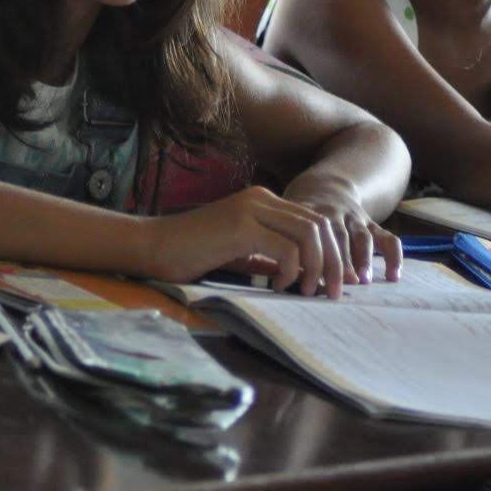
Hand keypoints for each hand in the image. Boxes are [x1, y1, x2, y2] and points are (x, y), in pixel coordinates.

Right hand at [141, 185, 359, 296]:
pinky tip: (278, 285)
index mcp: (263, 201)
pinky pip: (286, 248)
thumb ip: (268, 257)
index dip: (334, 252)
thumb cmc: (190, 254)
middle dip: (334, 261)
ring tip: (308, 291)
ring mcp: (251, 209)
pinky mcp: (241, 226)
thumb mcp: (239, 253)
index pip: (315, 221)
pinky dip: (291, 271)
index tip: (338, 281)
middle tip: (335, 292)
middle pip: (320, 225)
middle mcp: (261, 198)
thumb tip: (300, 274)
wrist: (152, 247)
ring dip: (318, 266)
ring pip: (310, 234)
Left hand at [282, 171, 402, 285]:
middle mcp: (334, 213)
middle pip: (337, 238)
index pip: (310, 236)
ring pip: (361, 237)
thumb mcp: (285, 219)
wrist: (326, 186)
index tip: (308, 284)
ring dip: (363, 259)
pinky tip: (394, 276)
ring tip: (362, 281)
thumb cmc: (299, 215)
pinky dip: (393, 256)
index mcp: (308, 212)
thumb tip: (278, 279)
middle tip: (335, 290)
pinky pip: (387, 237)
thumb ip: (282, 243)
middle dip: (337, 265)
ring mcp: (355, 218)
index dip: (309, 260)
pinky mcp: (372, 223)